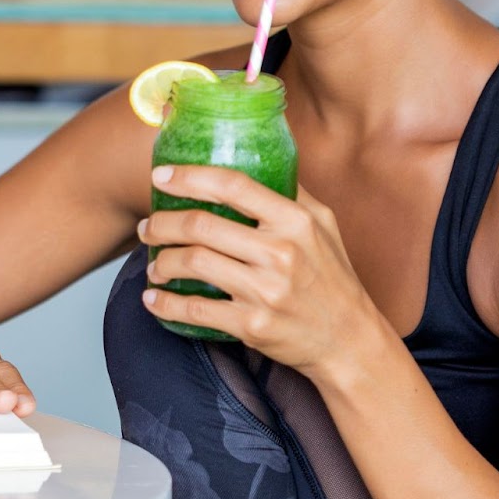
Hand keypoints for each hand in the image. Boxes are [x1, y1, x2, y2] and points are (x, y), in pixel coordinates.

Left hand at [141, 164, 368, 375]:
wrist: (350, 342)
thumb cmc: (333, 278)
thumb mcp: (325, 225)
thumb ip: (292, 192)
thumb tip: (259, 157)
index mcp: (295, 221)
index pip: (233, 186)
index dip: (190, 177)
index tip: (160, 176)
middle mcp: (280, 252)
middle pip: (201, 225)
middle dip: (162, 224)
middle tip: (148, 226)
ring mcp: (265, 290)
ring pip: (193, 263)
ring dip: (161, 262)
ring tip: (153, 263)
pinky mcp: (252, 325)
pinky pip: (196, 310)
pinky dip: (166, 305)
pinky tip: (154, 299)